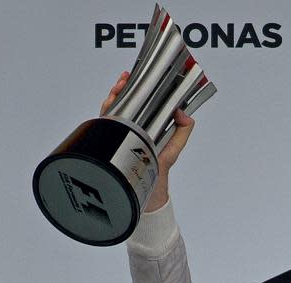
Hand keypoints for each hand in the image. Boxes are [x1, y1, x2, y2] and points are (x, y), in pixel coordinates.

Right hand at [100, 72, 194, 211]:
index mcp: (145, 130)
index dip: (140, 90)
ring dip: (115, 96)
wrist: (144, 197)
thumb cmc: (157, 174)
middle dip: (125, 89)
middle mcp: (130, 131)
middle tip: (128, 78)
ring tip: (121, 85)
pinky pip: (105, 123)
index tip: (144, 78)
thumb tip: (184, 114)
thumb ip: (182, 132)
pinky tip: (112, 101)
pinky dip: (107, 110)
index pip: (140, 105)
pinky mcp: (109, 143)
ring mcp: (118, 136)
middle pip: (124, 104)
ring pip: (113, 111)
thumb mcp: (173, 150)